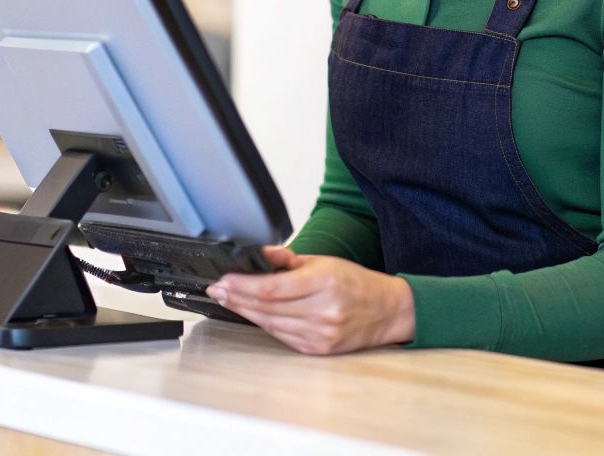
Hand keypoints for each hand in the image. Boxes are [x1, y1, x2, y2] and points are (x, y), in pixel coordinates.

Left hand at [207, 246, 414, 354]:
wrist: (386, 311)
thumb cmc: (355, 283)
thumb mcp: (324, 261)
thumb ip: (288, 260)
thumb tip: (259, 254)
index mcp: (324, 282)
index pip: (271, 288)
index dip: (242, 285)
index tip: (224, 279)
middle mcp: (322, 311)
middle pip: (266, 307)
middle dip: (236, 297)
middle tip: (217, 289)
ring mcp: (320, 334)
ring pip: (270, 324)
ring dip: (245, 312)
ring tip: (228, 299)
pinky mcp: (317, 349)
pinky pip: (281, 336)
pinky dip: (264, 324)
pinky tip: (252, 314)